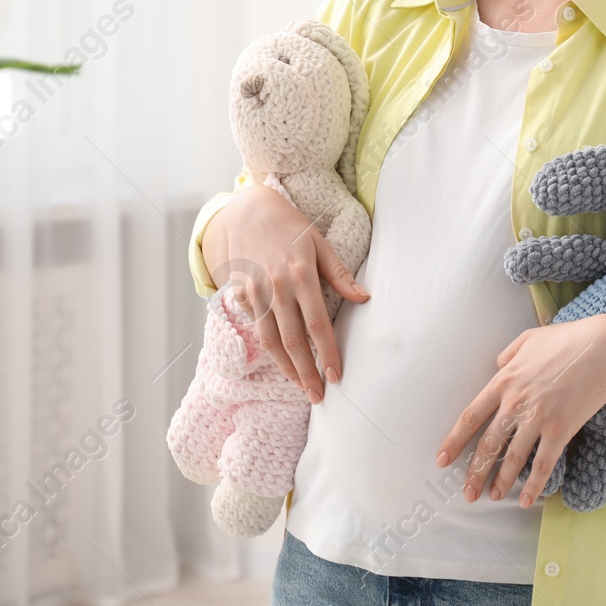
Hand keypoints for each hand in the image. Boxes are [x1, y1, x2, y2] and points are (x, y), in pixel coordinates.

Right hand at [202, 182, 368, 402]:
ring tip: (300, 385)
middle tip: (318, 395)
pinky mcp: (241, 293)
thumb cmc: (290, 227)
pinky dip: (267, 346)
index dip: (327, 352)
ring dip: (285, 367)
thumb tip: (365, 297)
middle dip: (306, 372)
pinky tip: (281, 360)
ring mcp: (255, 292)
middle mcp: (277, 286)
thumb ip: (340, 274)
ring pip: (270, 340)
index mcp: (301, 274)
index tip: (336, 375)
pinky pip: (254, 325)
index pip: (317, 324)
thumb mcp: (319, 243)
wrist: (247, 210)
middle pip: (293, 340)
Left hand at [435, 314, 605, 507]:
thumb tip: (497, 364)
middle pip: (488, 444)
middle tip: (467, 493)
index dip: (454, 441)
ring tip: (492, 497)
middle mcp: (515, 402)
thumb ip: (508, 353)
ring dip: (501, 481)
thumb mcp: (529, 338)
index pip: (471, 416)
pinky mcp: (561, 430)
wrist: (604, 348)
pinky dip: (534, 484)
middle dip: (475, 472)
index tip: (442, 460)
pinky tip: (527, 500)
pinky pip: (543, 464)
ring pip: (512, 458)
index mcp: (504, 381)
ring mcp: (537, 418)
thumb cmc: (568, 339)